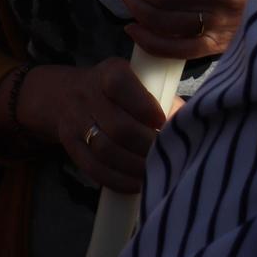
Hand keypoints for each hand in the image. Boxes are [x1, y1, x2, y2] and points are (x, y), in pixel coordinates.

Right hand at [17, 61, 167, 193]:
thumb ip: (165, 101)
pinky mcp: (69, 144)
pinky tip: (136, 183)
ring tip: (155, 173)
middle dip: (147, 146)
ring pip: (105, 150)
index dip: (145, 107)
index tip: (163, 123)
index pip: (121, 85)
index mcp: (109, 73)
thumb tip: (190, 127)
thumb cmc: (120, 94)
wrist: (66, 96)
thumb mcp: (139, 84)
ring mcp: (74, 120)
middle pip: (118, 127)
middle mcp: (87, 94)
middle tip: (167, 156)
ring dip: (135, 167)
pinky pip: (92, 167)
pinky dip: (118, 180)